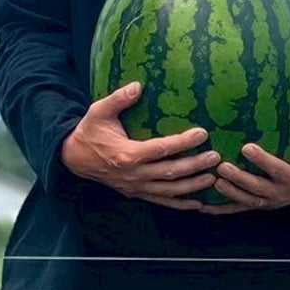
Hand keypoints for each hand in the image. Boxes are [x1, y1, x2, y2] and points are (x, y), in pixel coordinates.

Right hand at [60, 82, 220, 209]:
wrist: (73, 158)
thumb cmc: (90, 131)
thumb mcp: (99, 111)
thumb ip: (119, 99)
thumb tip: (138, 85)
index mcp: (127, 154)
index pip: (161, 148)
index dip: (183, 142)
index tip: (202, 133)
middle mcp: (133, 174)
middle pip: (169, 173)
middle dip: (194, 166)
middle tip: (216, 157)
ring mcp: (134, 187)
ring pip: (168, 191)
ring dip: (191, 186)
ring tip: (212, 178)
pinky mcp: (135, 193)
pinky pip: (160, 201)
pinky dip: (179, 204)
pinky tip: (196, 203)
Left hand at [202, 114, 289, 214]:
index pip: (276, 169)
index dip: (262, 160)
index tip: (246, 147)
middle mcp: (280, 193)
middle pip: (257, 188)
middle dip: (239, 178)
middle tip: (221, 166)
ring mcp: (270, 202)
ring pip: (247, 200)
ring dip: (230, 192)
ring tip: (214, 181)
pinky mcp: (261, 205)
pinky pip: (241, 209)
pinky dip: (223, 209)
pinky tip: (205, 207)